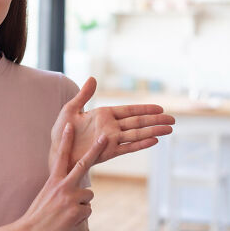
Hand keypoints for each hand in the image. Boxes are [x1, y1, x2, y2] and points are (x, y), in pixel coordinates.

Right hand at [16, 122, 106, 230]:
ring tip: (66, 214)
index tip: (70, 124)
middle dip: (95, 150)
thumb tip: (80, 187)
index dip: (66, 140)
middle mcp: (62, 186)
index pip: (60, 156)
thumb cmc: (37, 216)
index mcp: (53, 180)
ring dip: (82, 205)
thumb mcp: (45, 195)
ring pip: (88, 196)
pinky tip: (67, 222)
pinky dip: (80, 218)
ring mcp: (70, 199)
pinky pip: (87, 211)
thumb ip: (60, 187)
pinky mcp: (76, 213)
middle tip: (105, 136)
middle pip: (84, 165)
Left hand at [49, 77, 174, 171]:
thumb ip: (84, 95)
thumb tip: (93, 78)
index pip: (129, 110)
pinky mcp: (108, 152)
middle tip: (173, 120)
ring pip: (136, 134)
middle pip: (137, 122)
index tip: (160, 108)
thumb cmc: (62, 131)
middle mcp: (111, 127)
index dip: (144, 109)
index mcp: (104, 115)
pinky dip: (140, 144)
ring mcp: (111, 140)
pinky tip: (153, 141)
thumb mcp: (70, 109)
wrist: (56, 151)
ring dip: (153, 132)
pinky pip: (127, 147)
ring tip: (169, 129)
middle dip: (155, 121)